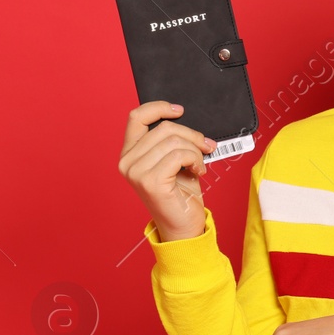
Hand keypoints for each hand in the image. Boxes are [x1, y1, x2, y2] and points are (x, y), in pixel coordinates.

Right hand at [119, 101, 215, 241]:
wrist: (184, 226)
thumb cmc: (180, 194)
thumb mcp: (173, 160)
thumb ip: (171, 140)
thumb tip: (186, 120)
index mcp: (129, 154)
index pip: (136, 117)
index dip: (159, 108)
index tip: (180, 111)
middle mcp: (127, 162)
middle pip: (164, 128)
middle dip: (192, 135)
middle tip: (207, 146)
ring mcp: (136, 172)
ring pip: (173, 141)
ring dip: (195, 150)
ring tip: (200, 163)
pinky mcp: (150, 181)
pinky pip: (179, 155)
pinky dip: (195, 160)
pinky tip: (198, 171)